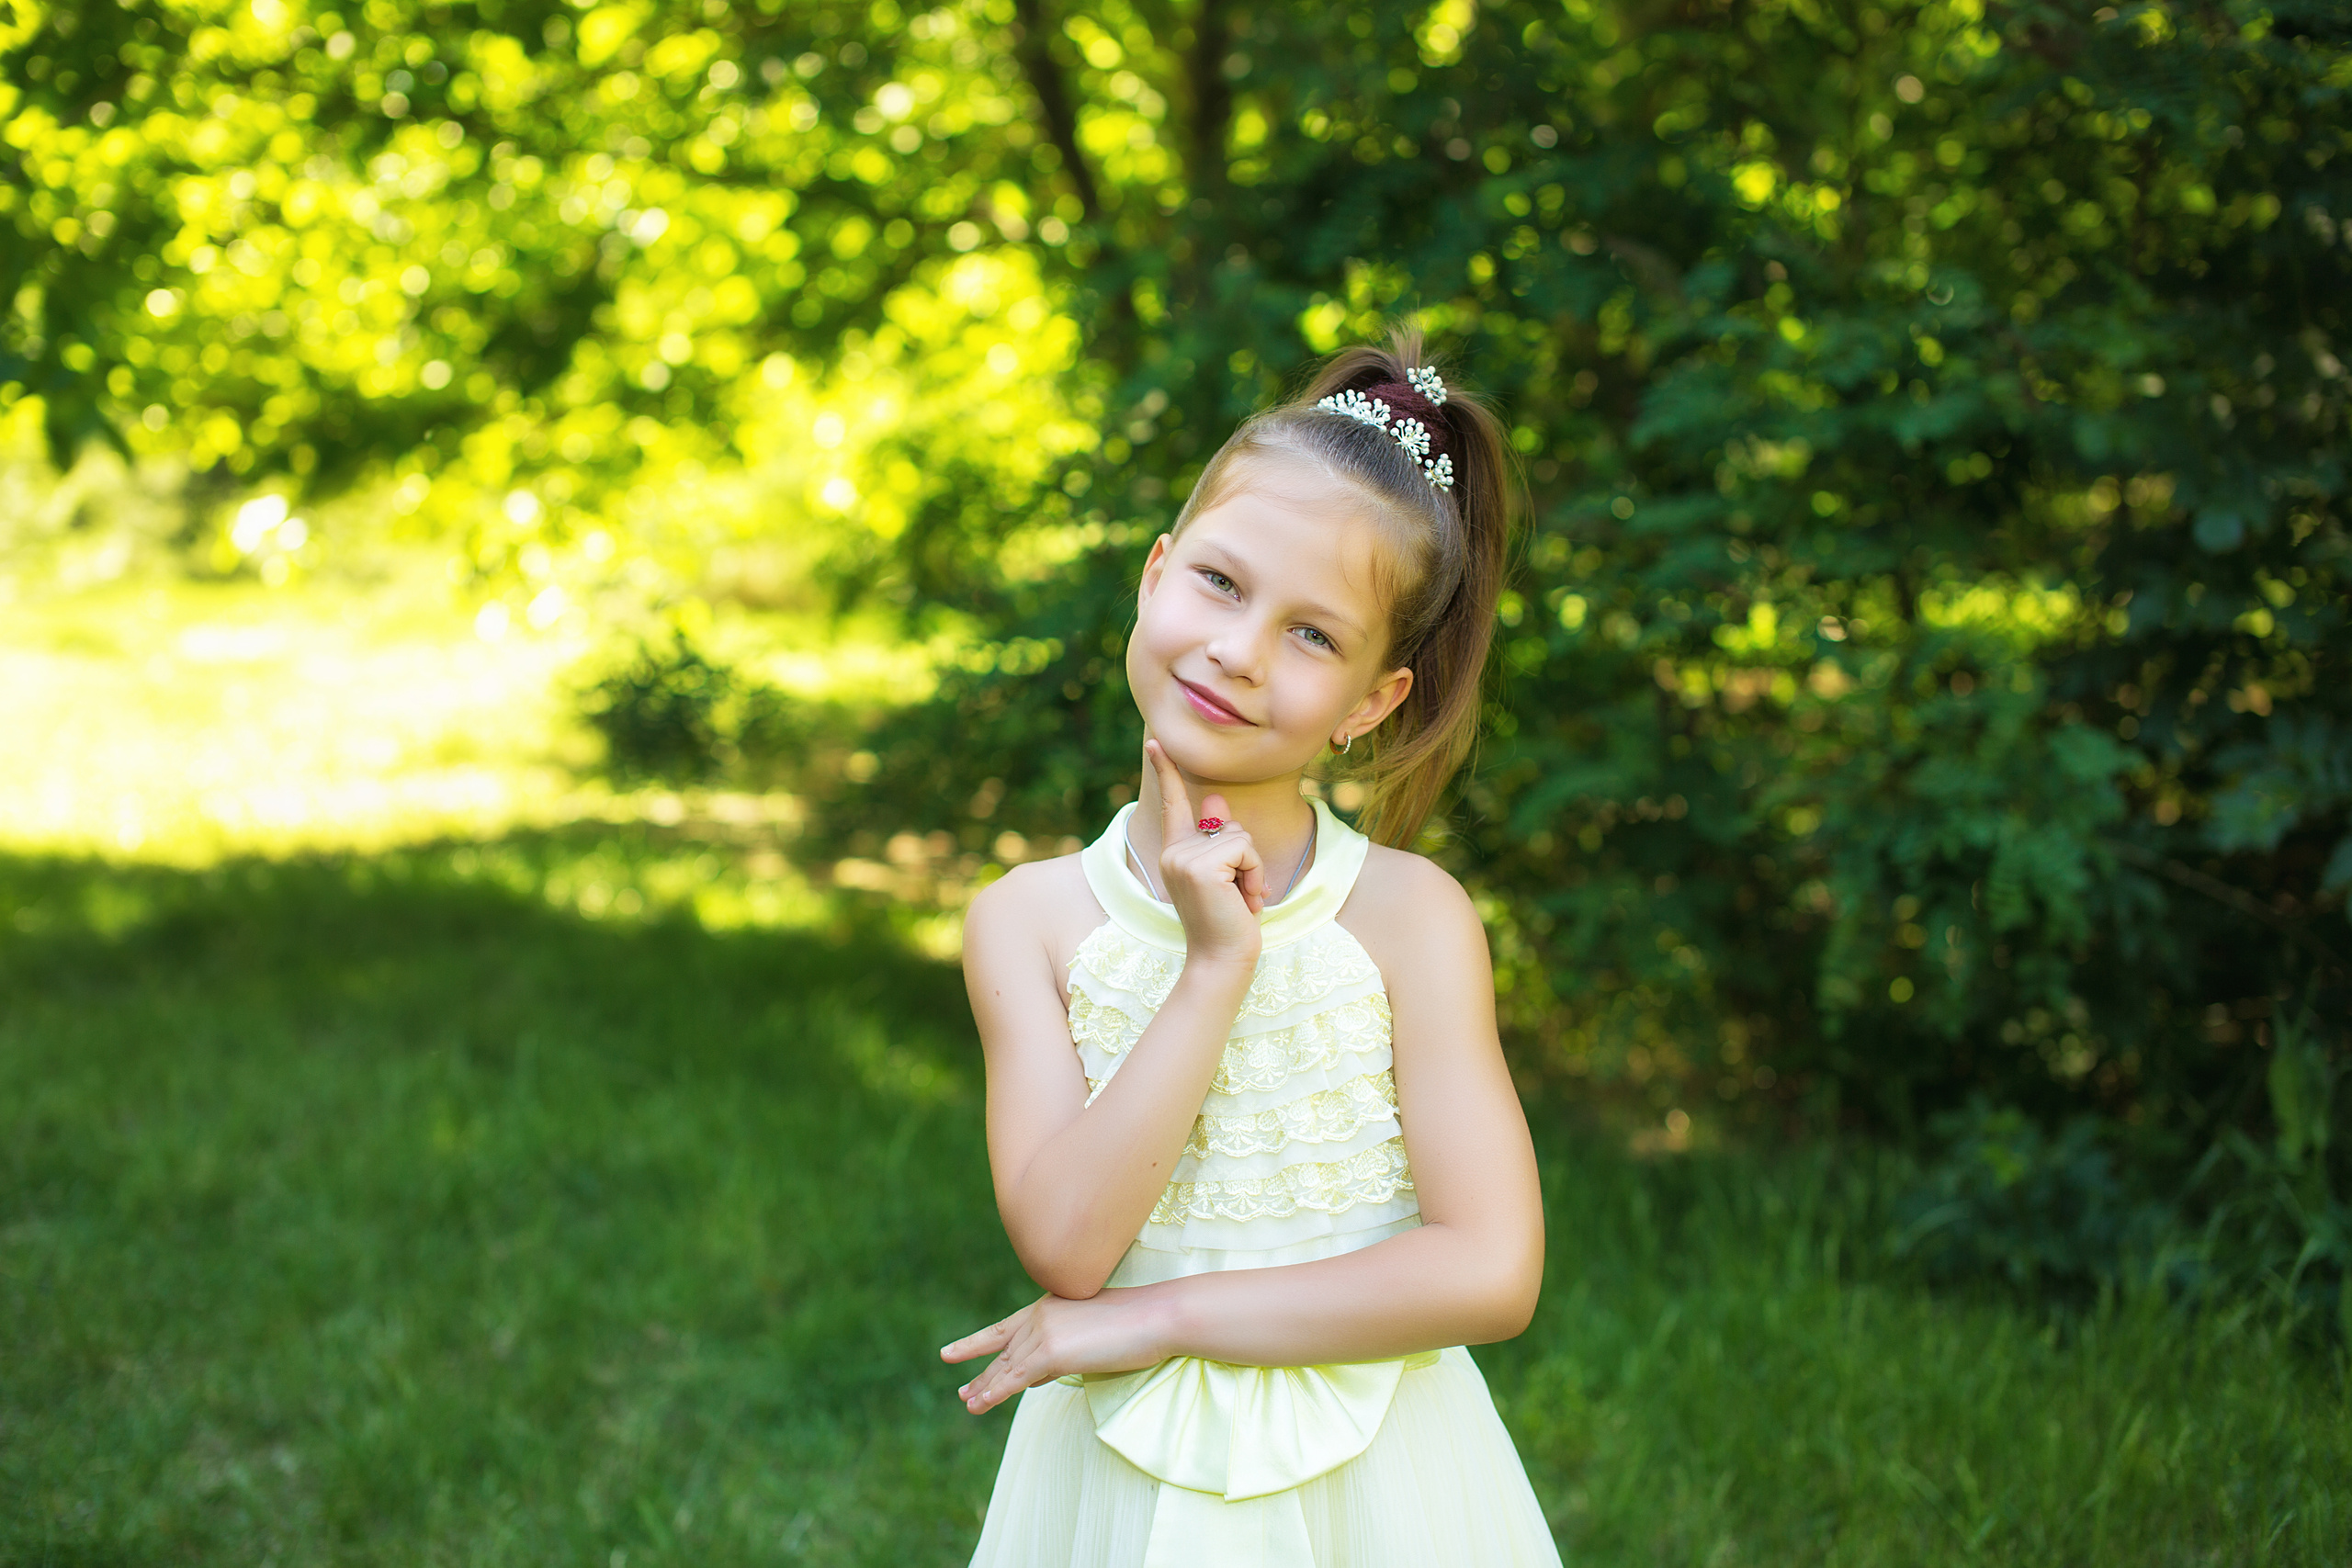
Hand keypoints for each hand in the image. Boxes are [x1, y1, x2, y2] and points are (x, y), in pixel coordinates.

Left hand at [941, 1290, 1168, 1414]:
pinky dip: (996, 1392)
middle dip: (983, 1373)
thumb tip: (1037, 1373)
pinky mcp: (1051, 1352)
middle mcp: (1039, 1315)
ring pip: (1007, 1367)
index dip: (978, 1342)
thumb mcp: (1090, 1334)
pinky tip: (980, 1403)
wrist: (1155, 1316)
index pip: (1006, 1328)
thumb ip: (1061, 1349)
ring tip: (968, 1404)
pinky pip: (1015, 1378)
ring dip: (986, 1388)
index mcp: (1048, 1305)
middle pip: (1005, 1352)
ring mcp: (1043, 1332)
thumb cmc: (1135, 1324)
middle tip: (964, 1391)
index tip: (954, 1353)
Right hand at [1146, 738, 1264, 968]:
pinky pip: (1245, 850)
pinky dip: (1254, 875)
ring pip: (1240, 837)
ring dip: (1253, 870)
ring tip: (1241, 900)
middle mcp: (1173, 851)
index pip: (1172, 804)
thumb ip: (1221, 838)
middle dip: (1247, 859)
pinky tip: (1244, 900)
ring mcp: (1184, 858)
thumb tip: (1215, 799)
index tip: (1156, 742)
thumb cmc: (1228, 922)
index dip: (1166, 770)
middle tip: (1238, 895)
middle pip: (1228, 825)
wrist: (1222, 960)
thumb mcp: (1227, 875)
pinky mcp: (1201, 866)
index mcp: (1176, 852)